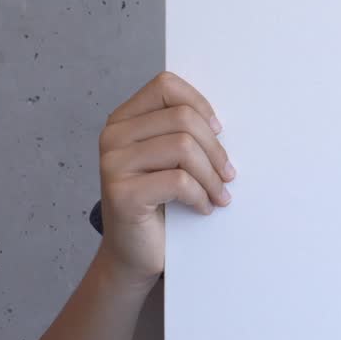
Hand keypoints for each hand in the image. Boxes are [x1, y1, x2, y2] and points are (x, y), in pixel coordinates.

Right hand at [96, 72, 236, 287]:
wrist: (135, 253)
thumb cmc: (160, 202)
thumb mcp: (170, 159)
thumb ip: (183, 132)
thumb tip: (223, 121)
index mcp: (123, 120)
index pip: (166, 86)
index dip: (199, 104)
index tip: (219, 131)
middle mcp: (112, 137)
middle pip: (182, 118)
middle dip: (215, 148)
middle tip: (227, 174)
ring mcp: (113, 165)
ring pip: (183, 147)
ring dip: (211, 175)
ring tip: (218, 193)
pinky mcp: (122, 194)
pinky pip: (178, 181)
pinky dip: (200, 196)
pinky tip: (203, 208)